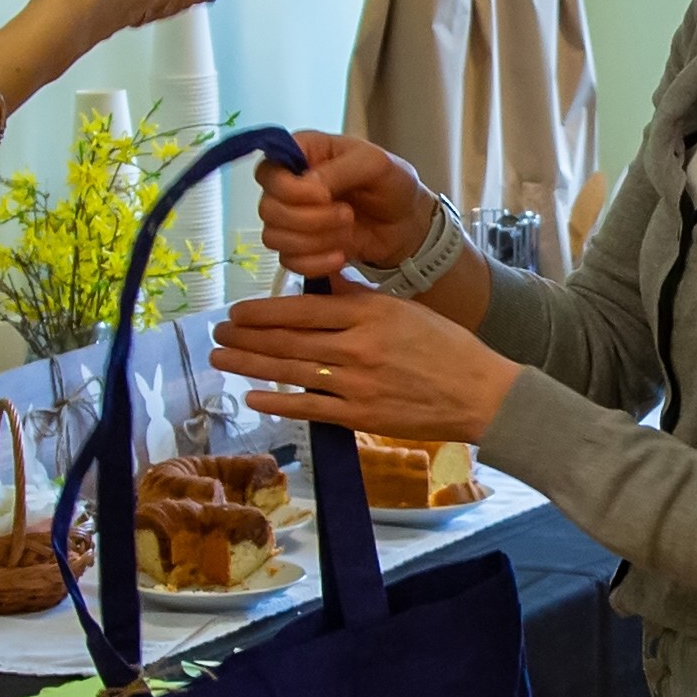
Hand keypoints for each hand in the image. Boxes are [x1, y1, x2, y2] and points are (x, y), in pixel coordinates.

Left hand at [206, 287, 517, 445]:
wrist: (480, 394)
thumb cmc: (446, 347)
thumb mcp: (404, 308)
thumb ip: (358, 297)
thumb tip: (320, 280)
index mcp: (369, 314)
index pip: (301, 309)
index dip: (262, 311)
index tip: (236, 311)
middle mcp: (357, 347)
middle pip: (287, 340)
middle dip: (245, 336)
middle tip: (216, 333)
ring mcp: (356, 384)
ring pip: (290, 371)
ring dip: (249, 364)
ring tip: (220, 358)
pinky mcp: (360, 416)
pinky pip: (309, 408)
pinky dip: (277, 401)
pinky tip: (252, 395)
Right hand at [257, 128, 431, 279]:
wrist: (406, 224)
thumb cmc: (391, 184)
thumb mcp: (374, 164)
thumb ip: (338, 170)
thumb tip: (308, 188)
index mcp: (301, 154)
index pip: (267, 172)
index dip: (289, 189)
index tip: (323, 195)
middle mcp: (288, 185)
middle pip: (268, 209)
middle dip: (309, 219)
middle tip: (347, 214)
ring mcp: (290, 218)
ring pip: (274, 238)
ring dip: (314, 241)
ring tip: (347, 231)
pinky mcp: (299, 248)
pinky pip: (289, 261)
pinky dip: (316, 262)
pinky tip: (341, 254)